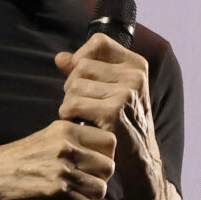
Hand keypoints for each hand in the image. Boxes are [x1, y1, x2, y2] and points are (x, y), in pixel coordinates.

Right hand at [0, 120, 115, 199]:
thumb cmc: (15, 159)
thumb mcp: (44, 139)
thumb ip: (71, 142)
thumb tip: (103, 155)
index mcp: (64, 130)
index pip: (110, 141)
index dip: (104, 155)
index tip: (91, 163)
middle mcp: (65, 147)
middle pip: (108, 167)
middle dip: (99, 178)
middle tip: (83, 182)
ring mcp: (60, 171)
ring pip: (100, 189)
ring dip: (89, 196)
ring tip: (73, 195)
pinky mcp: (54, 194)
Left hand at [55, 33, 161, 188]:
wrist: (140, 157)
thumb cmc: (121, 121)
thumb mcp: (110, 90)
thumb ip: (84, 71)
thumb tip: (60, 57)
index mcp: (136, 65)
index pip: (98, 42)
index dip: (81, 57)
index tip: (84, 77)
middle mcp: (135, 75)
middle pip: (80, 66)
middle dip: (73, 86)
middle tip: (85, 104)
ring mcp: (126, 93)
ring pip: (73, 86)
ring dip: (70, 103)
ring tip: (85, 115)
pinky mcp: (113, 112)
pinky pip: (72, 104)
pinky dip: (68, 115)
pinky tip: (81, 124)